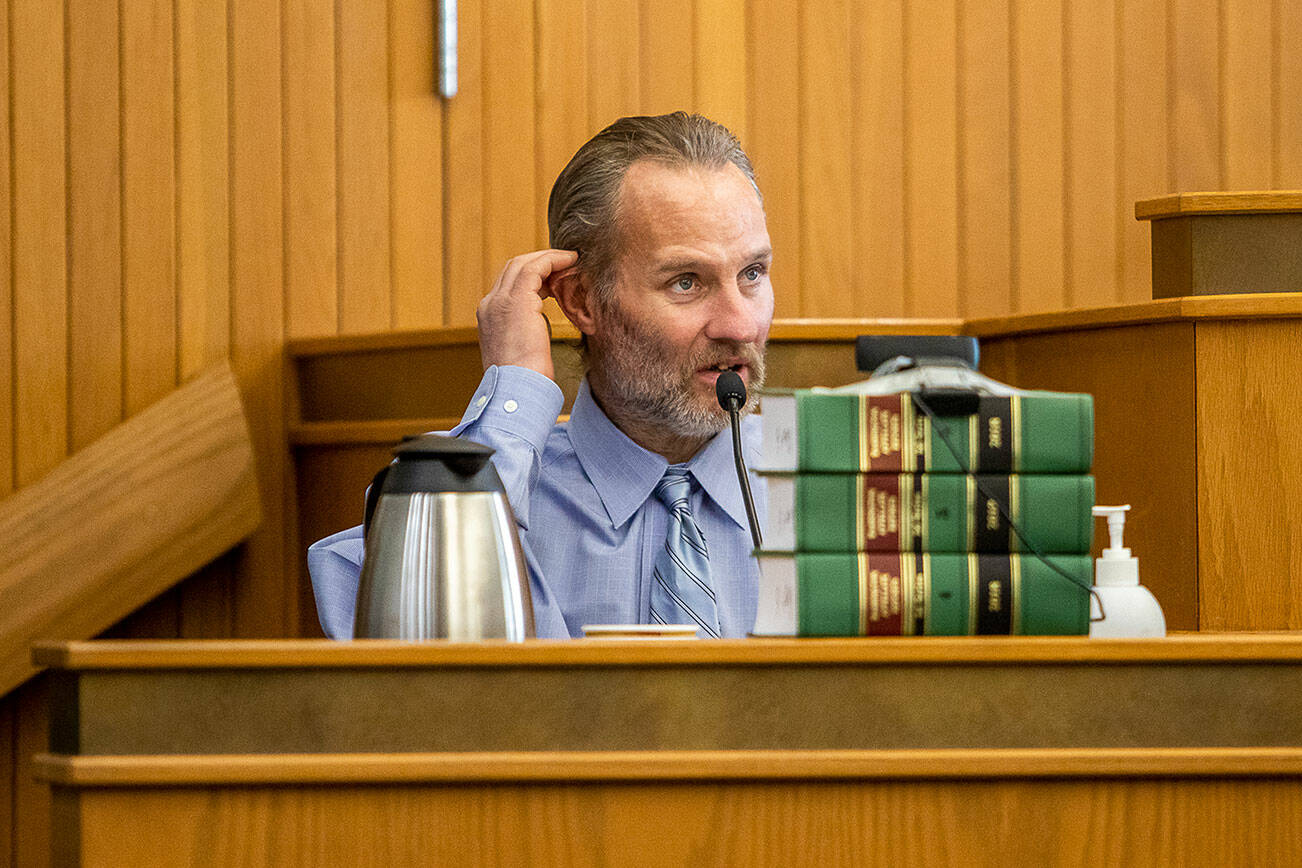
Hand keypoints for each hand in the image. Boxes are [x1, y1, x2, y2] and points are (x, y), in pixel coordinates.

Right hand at [476, 249, 579, 380]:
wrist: (516, 389)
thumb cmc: (523, 380)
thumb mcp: (519, 351)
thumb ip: (524, 332)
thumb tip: (538, 328)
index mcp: (489, 316)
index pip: (507, 284)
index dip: (532, 276)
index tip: (553, 279)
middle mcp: (490, 304)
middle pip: (513, 268)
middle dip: (539, 261)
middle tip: (564, 262)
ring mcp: (501, 301)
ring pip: (523, 263)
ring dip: (548, 258)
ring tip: (571, 259)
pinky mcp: (517, 301)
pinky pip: (536, 267)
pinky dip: (554, 260)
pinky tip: (571, 261)